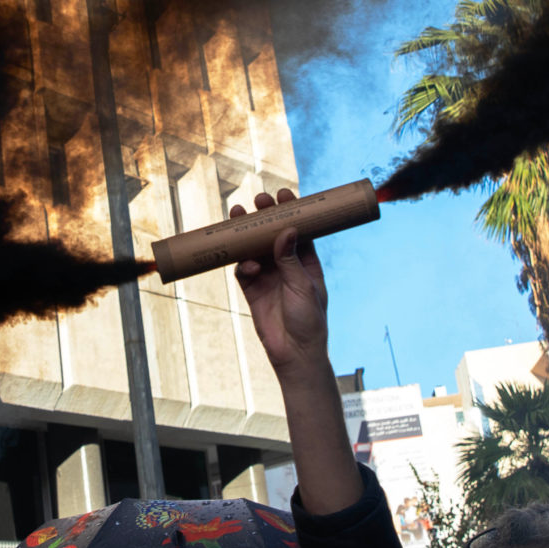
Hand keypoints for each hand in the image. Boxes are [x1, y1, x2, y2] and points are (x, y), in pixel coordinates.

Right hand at [232, 192, 329, 376]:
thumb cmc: (309, 321)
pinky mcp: (252, 288)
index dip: (291, 210)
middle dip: (265, 216)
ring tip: (239, 215)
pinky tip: (248, 265)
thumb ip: (291, 260)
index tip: (284, 194)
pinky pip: (243, 269)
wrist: (294, 353)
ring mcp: (268, 275)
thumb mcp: (303, 287)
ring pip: (254, 247)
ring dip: (247, 232)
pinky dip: (243, 263)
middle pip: (273, 234)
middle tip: (258, 201)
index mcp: (307, 261)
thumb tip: (286, 230)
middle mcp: (286, 265)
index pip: (298, 229)